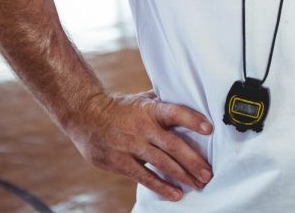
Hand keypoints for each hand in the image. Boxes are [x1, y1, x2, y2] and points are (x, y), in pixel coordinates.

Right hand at [65, 91, 213, 201]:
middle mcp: (143, 128)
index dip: (192, 120)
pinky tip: (176, 193)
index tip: (209, 128)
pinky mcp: (121, 163)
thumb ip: (164, 104)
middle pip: (173, 145)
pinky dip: (162, 186)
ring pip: (162, 163)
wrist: (86, 116)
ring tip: (199, 183)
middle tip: (208, 172)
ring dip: (183, 175)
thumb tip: (191, 101)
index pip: (175, 112)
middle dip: (193, 161)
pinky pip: (145, 177)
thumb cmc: (121, 108)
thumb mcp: (143, 100)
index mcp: (151, 110)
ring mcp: (132, 147)